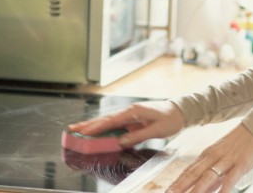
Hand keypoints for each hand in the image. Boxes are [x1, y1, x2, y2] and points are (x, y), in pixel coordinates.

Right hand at [67, 100, 185, 147]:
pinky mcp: (132, 120)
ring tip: (78, 130)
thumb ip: (137, 136)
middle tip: (72, 129)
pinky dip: (104, 129)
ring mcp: (130, 115)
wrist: (180, 111)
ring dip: (93, 126)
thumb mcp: (156, 130)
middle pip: (105, 119)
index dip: (96, 128)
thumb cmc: (170, 119)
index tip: (83, 133)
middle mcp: (129, 111)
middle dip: (88, 124)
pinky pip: (115, 125)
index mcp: (133, 111)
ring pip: (108, 121)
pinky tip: (96, 132)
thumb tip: (120, 142)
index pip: (110, 121)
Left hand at [167, 123, 252, 192]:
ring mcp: (226, 160)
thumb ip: (212, 175)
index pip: (188, 171)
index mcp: (207, 155)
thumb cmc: (238, 144)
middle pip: (193, 174)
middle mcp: (213, 157)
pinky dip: (224, 189)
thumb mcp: (221, 157)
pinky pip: (230, 179)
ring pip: (208, 177)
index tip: (167, 191)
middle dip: (181, 187)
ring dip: (197, 190)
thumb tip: (202, 190)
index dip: (177, 182)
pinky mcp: (240, 164)